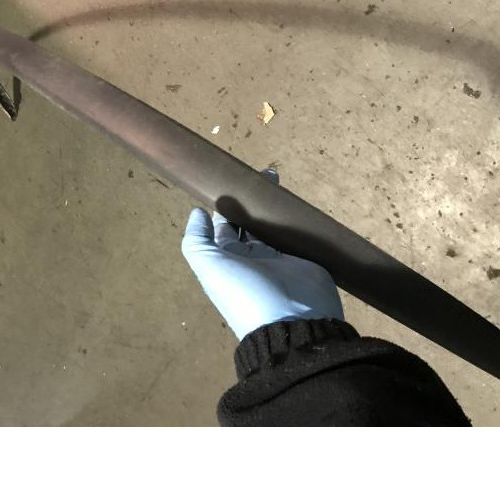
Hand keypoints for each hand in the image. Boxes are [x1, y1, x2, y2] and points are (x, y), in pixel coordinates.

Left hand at [181, 168, 343, 339]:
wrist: (294, 323)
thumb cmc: (247, 295)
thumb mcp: (210, 270)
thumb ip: (197, 241)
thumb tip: (196, 213)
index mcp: (227, 260)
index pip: (223, 226)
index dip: (225, 204)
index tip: (231, 180)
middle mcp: (251, 258)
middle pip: (249, 221)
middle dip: (251, 200)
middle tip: (261, 175)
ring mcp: (279, 258)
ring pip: (272, 224)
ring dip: (272, 205)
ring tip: (275, 179)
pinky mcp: (303, 259)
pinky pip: (296, 234)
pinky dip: (294, 218)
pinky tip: (294, 200)